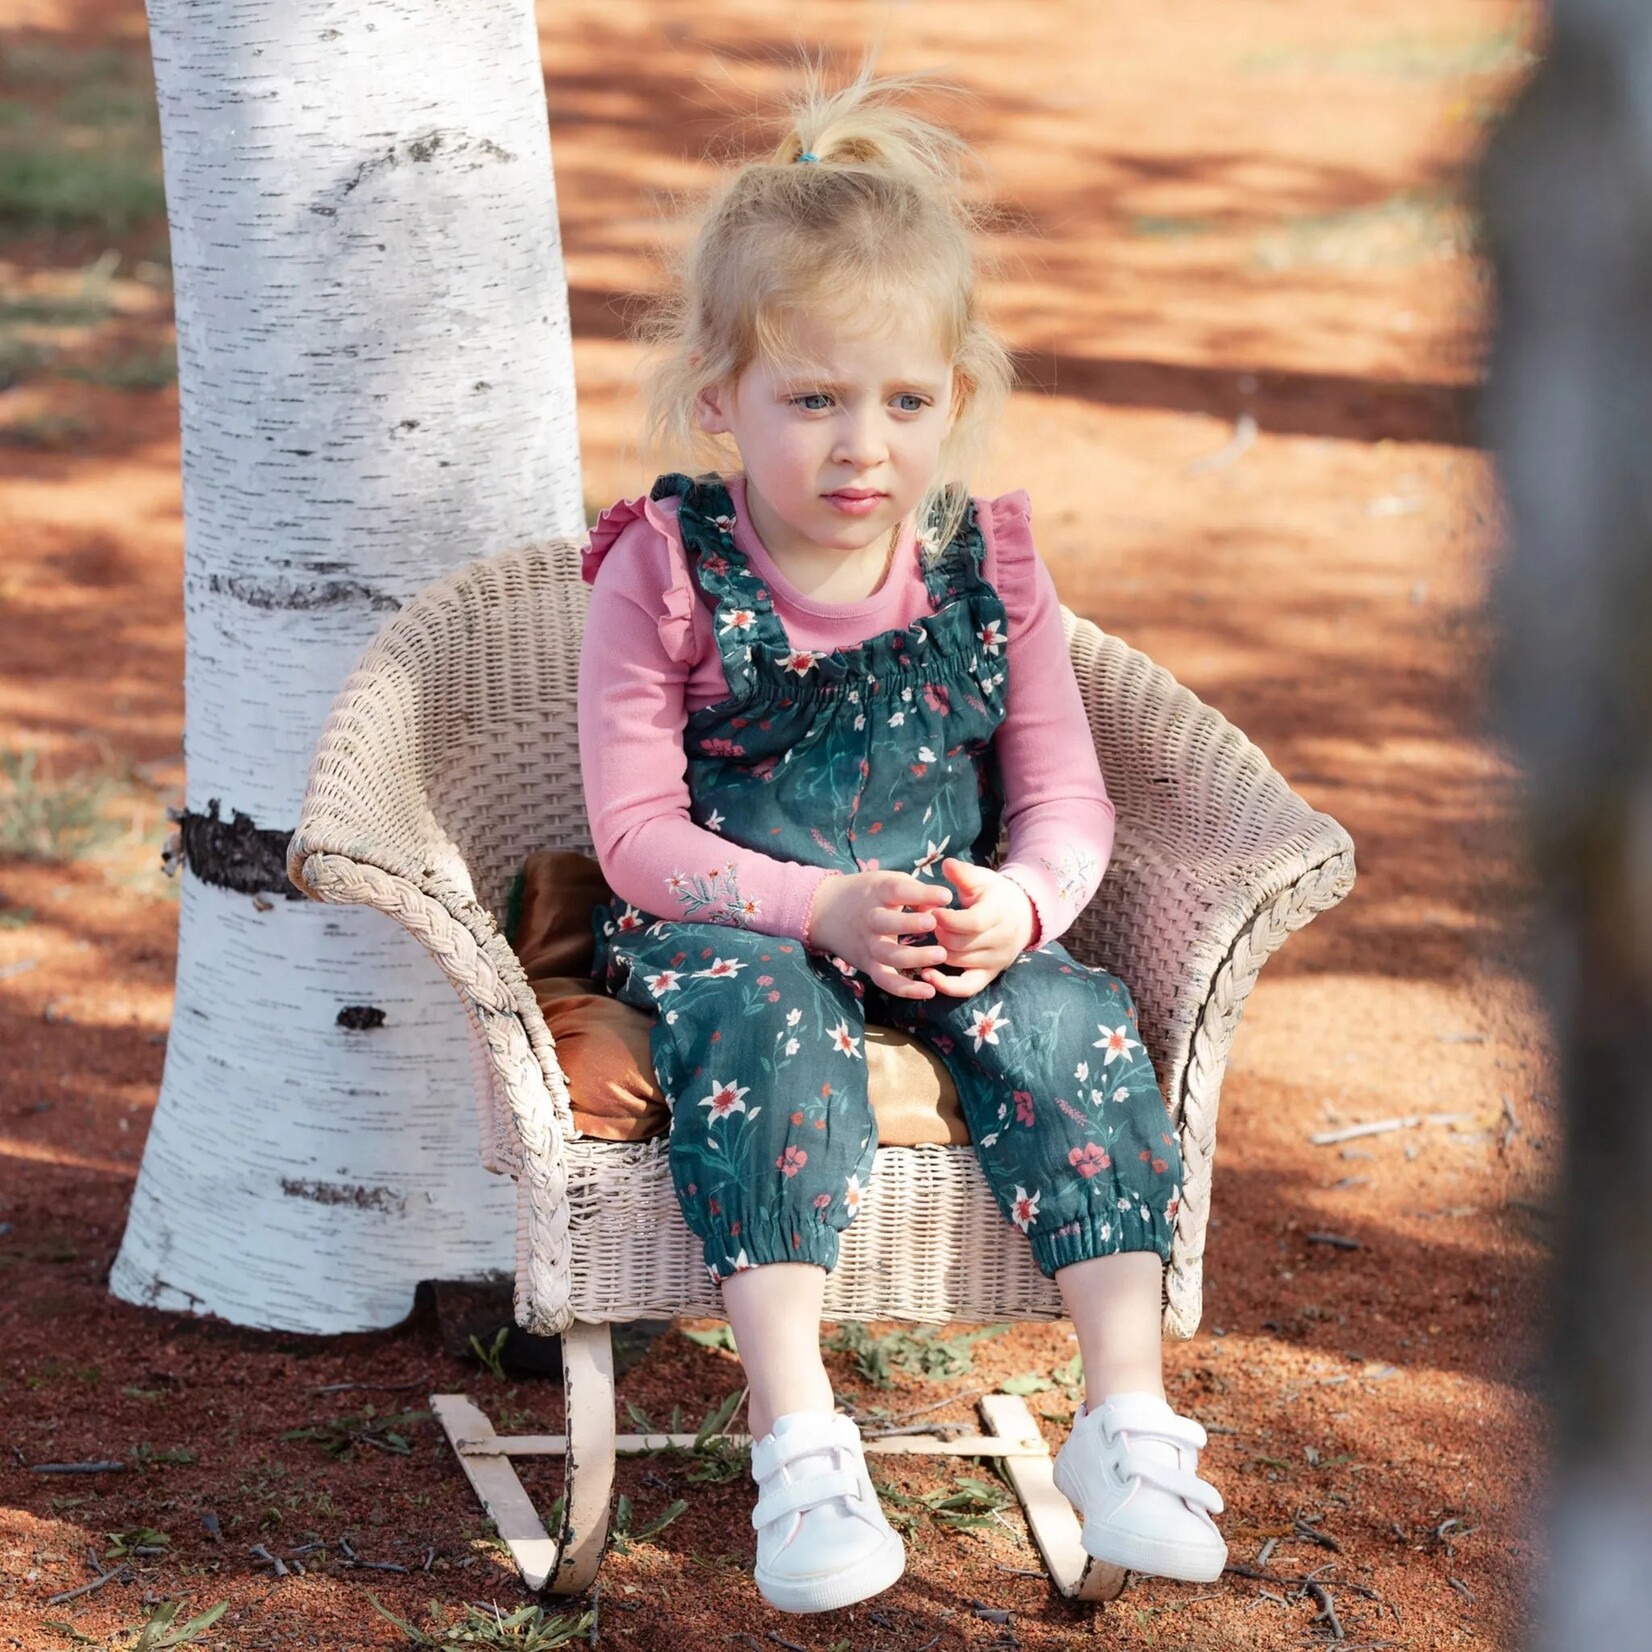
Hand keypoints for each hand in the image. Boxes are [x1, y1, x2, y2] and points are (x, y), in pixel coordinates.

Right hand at [806, 869, 954, 999]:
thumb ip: (915, 891)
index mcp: (877, 892)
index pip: (897, 891)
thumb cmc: (868, 893)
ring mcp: (868, 944)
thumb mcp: (887, 882)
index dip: (921, 893)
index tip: (946, 895)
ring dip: (915, 957)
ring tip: (941, 954)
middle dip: (910, 923)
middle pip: (886, 923)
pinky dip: (906, 989)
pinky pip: (885, 980)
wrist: (824, 910)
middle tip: (933, 923)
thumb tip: (941, 907)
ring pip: (888, 955)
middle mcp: (870, 919)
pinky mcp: (868, 965)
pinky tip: (929, 991)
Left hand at [921, 858, 1036, 997]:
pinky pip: (966, 988)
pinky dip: (945, 985)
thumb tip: (946, 864)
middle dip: (939, 932)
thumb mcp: (981, 879)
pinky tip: (926, 973)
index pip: (971, 923)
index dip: (947, 919)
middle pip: (960, 944)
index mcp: (1000, 913)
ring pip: (957, 961)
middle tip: (928, 922)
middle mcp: (1001, 940)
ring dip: (938, 950)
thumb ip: (963, 873)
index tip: (931, 910)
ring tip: (931, 936)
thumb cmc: (994, 894)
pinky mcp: (990, 974)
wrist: (1021, 915)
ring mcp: (996, 960)